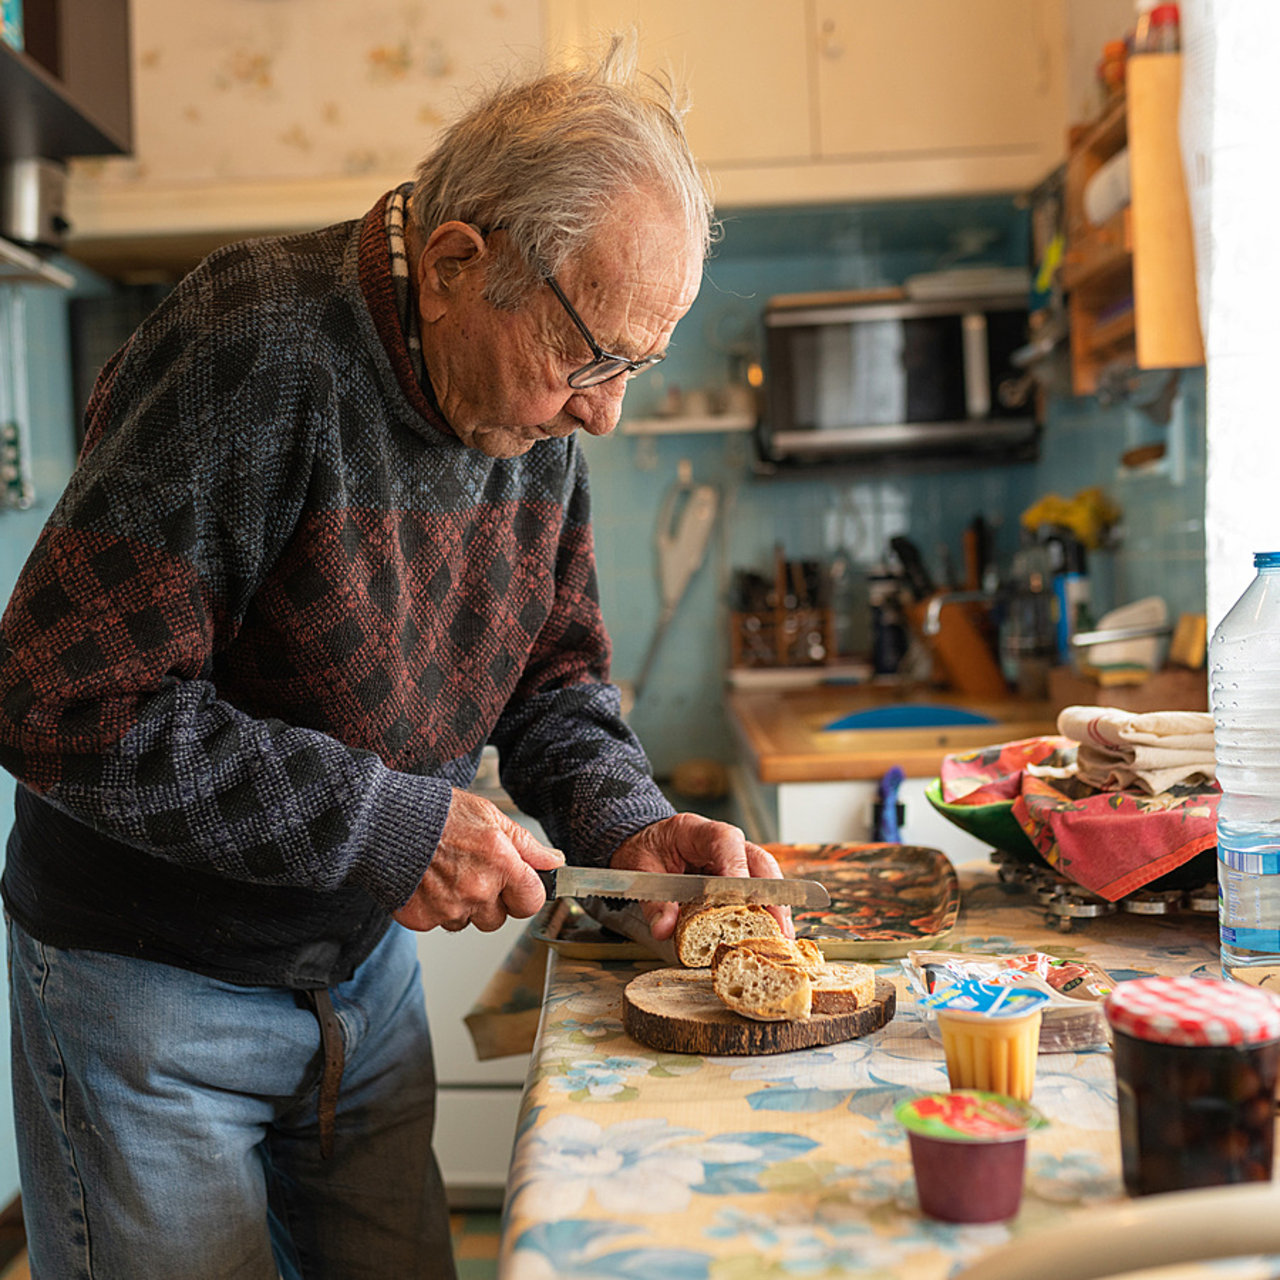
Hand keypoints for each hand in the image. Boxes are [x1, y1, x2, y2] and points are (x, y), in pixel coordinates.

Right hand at [393, 788, 563, 932]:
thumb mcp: (489, 815)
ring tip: (446, 872)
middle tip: (472, 872)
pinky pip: (439, 923)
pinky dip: (435, 907)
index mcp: (500, 863)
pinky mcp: (422, 919)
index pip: (532, 901)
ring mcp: (448, 908)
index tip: (517, 884)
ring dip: (462, 905)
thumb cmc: (437, 813)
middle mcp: (477, 890)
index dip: (526, 892)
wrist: (384, 821)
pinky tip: (427, 881)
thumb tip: (553, 861)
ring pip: (468, 922)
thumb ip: (525, 844)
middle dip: (491, 901)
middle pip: (499, 918)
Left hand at [609, 812, 792, 942]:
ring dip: (776, 906)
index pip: (725, 842)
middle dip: (771, 894)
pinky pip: (759, 889)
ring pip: (765, 876)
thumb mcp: (639, 870)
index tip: (741, 899)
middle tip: (778, 927)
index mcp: (697, 831)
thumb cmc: (646, 849)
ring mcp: (735, 858)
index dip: (737, 869)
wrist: (644, 841)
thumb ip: (652, 900)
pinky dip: (768, 910)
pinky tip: (773, 933)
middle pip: (758, 861)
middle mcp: (724, 842)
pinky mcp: (737, 875)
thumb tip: (664, 928)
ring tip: (782, 936)